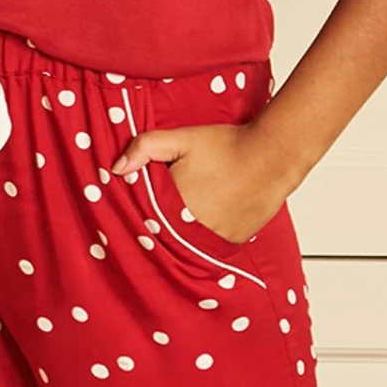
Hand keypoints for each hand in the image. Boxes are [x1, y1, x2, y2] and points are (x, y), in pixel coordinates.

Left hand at [113, 122, 287, 246]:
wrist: (270, 157)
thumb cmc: (226, 146)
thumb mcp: (181, 139)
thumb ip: (145, 148)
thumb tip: (116, 169)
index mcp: (173, 207)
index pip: (143, 222)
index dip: (137, 218)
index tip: (132, 215)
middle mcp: (190, 230)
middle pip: (164, 237)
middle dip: (159, 228)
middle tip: (161, 216)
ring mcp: (211, 241)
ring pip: (185, 245)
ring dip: (180, 236)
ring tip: (185, 219)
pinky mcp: (229, 245)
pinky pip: (208, 247)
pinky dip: (202, 239)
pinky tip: (206, 222)